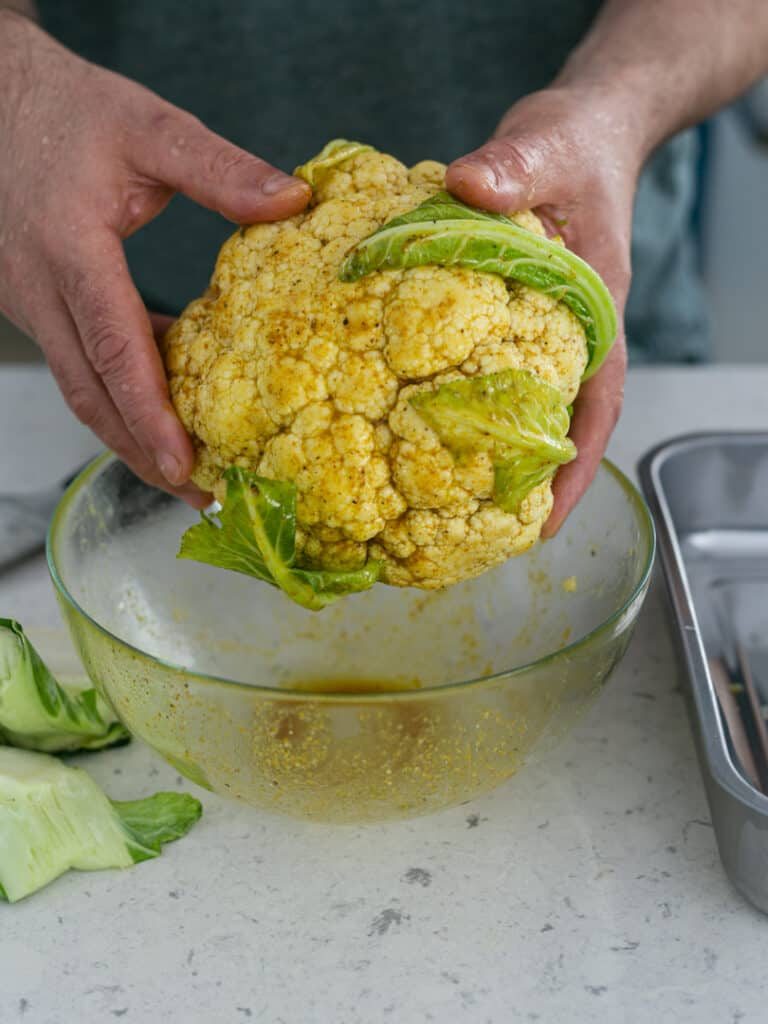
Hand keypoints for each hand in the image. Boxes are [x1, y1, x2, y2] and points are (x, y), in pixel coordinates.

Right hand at [0, 13, 310, 504]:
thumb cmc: (63, 110)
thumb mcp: (145, 125)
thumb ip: (217, 168)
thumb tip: (294, 202)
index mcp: (70, 252)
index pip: (111, 348)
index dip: (148, 412)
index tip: (184, 463)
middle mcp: (42, 293)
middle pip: (92, 395)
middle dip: (144, 453)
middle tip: (201, 496)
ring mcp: (35, 305)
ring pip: (83, 390)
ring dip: (132, 437)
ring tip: (189, 476)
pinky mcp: (43, 306)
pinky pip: (84, 365)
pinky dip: (125, 396)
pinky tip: (171, 408)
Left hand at [446, 86, 642, 534]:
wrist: (580, 127)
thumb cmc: (577, 144)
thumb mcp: (549, 144)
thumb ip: (515, 163)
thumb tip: (467, 185)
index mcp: (592, 311)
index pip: (596, 405)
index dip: (574, 468)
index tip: (546, 523)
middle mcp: (565, 333)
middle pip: (552, 424)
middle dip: (524, 483)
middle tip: (479, 539)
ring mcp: (532, 329)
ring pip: (516, 404)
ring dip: (489, 452)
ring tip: (442, 506)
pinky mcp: (499, 316)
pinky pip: (480, 369)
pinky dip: (456, 400)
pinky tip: (414, 422)